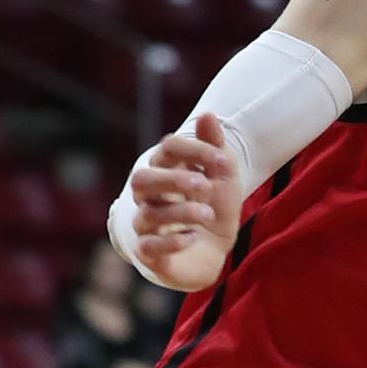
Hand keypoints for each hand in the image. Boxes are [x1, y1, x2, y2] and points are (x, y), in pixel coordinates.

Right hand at [128, 114, 245, 291]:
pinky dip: (170, 241)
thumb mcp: (223, 177)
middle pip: (142, 180)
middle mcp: (149, 196)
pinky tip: (192, 237)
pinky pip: (148, 246)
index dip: (194, 150)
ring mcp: (147, 224)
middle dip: (173, 180)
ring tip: (208, 214)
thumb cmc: (215, 205)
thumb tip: (207, 115)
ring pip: (149, 214)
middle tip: (205, 186)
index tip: (224, 162)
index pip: (168, 149)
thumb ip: (215, 147)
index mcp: (166, 171)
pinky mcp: (150, 252)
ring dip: (181, 212)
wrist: (215, 248)